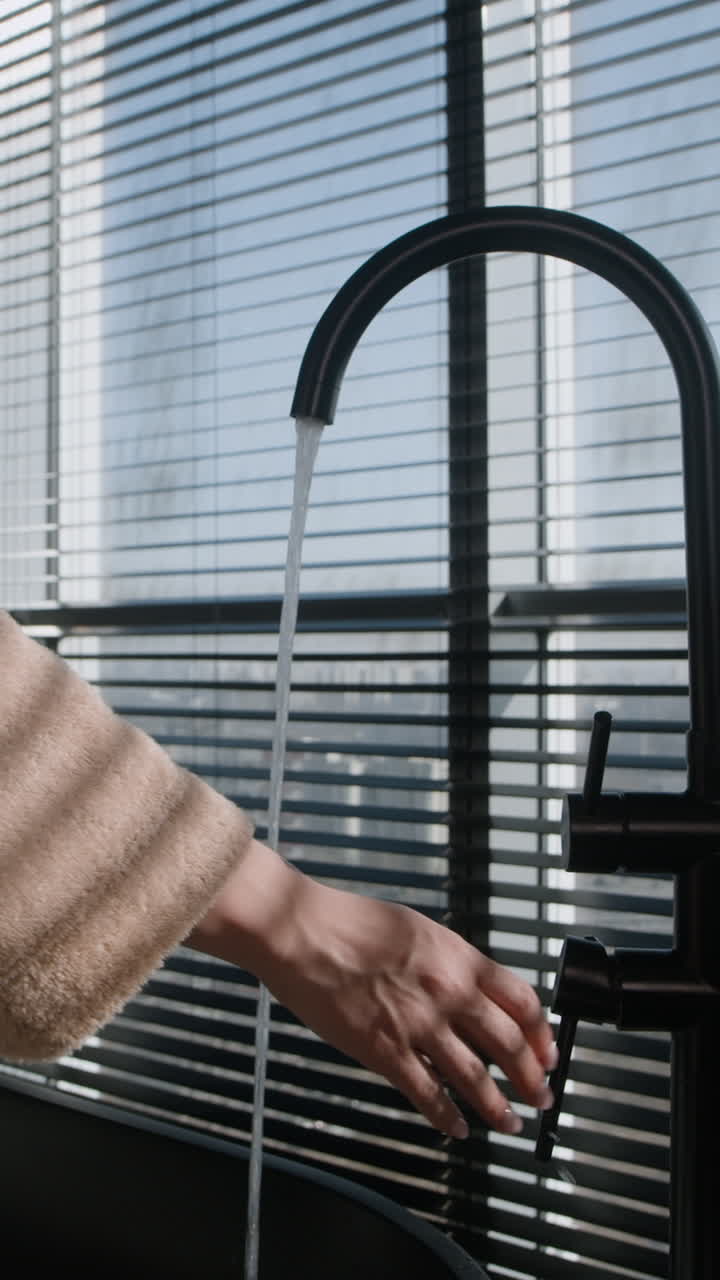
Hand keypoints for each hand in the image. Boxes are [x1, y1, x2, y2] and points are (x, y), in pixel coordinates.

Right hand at [189, 841, 556, 1138]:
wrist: (302, 930)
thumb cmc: (351, 923)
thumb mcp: (418, 930)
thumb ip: (450, 962)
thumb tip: (472, 989)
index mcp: (458, 958)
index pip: (521, 1001)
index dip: (541, 1034)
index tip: (547, 1052)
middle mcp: (447, 991)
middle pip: (509, 1044)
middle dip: (532, 1079)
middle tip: (541, 1097)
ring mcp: (418, 1024)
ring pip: (476, 1077)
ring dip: (498, 1106)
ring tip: (508, 1122)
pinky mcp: (384, 1050)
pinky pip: (428, 1094)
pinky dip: (448, 1117)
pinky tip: (456, 1128)